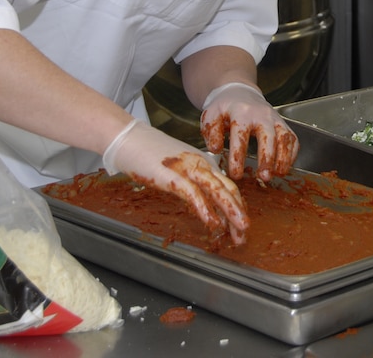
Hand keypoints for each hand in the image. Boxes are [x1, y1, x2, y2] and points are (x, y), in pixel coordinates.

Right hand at [102, 120, 248, 243]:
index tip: (240, 225)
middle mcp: (201, 164)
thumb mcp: (177, 168)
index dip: (237, 206)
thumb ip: (191, 182)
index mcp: (203, 163)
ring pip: (217, 191)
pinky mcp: (172, 176)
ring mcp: (187, 169)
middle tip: (244, 234)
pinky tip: (212, 223)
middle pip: (228, 190)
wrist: (129, 138)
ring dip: (231, 212)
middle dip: (238, 214)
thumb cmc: (148, 153)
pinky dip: (205, 209)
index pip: (227, 186)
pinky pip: (193, 194)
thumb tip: (202, 203)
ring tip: (239, 230)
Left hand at [200, 82, 299, 180]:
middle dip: (267, 158)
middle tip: (264, 177)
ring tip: (278, 174)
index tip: (236, 174)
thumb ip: (211, 131)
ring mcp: (275, 119)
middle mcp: (261, 114)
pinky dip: (292, 154)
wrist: (241, 93)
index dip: (238, 156)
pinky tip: (284, 167)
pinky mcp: (283, 124)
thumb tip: (216, 149)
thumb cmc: (226, 108)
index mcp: (241, 112)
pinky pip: (292, 139)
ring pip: (285, 137)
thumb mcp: (211, 114)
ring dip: (283, 158)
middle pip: (268, 136)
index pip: (240, 135)